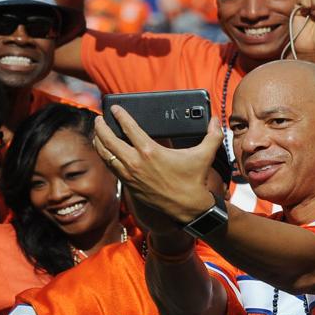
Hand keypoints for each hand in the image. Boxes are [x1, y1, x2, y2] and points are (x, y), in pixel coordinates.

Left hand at [92, 108, 222, 224]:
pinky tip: (105, 151)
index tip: (115, 107)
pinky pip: (110, 166)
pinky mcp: (129, 184)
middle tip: (100, 118)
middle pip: (109, 139)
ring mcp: (130, 174)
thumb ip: (212, 134)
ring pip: (105, 154)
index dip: (119, 115)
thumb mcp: (205, 154)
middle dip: (101, 126)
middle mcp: (136, 162)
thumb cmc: (194, 180)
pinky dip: (105, 156)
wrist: (188, 207)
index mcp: (150, 151)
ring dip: (99, 141)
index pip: (128, 127)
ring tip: (97, 132)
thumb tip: (216, 119)